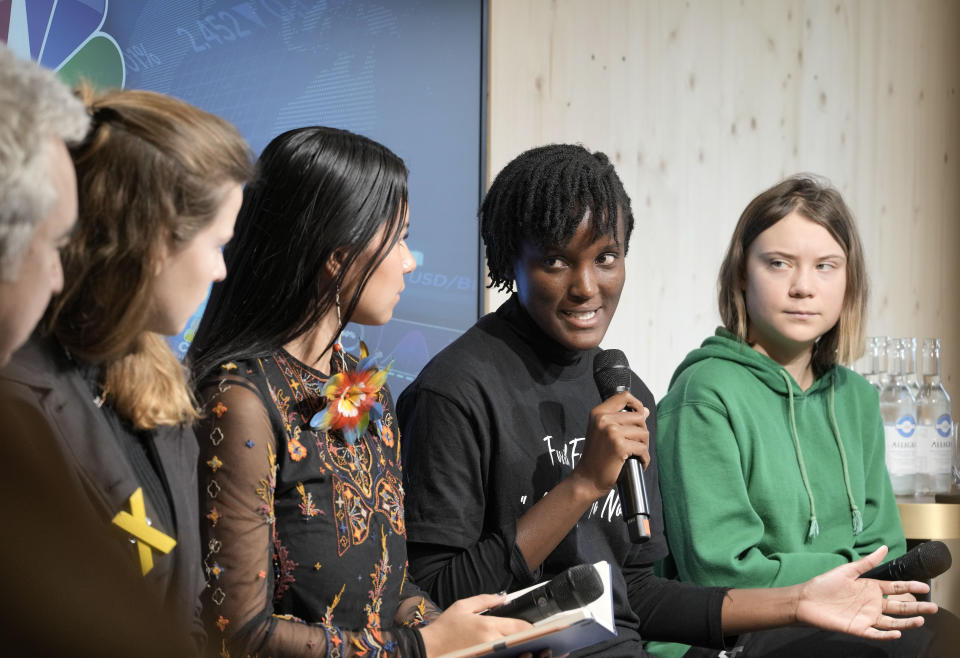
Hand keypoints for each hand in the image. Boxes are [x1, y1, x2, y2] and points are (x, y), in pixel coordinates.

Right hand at [419, 593, 530, 656]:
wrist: (429, 649)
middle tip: (530, 636)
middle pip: (521, 641)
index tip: (533, 626)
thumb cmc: (444, 629)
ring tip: (523, 647)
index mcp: (487, 626)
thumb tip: (503, 597)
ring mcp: (489, 656)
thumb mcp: (462, 606)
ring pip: (515, 654)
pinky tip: (509, 653)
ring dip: (522, 650)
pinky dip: (509, 656)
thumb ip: (485, 600)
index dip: (531, 627)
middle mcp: (491, 642)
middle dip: (529, 638)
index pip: (520, 627)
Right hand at [570, 391, 648, 499]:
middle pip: (639, 417)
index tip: (640, 415)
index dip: (637, 404)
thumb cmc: (596, 456)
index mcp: (598, 413)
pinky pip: (643, 449)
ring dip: (644, 446)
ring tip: (635, 454)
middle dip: (642, 432)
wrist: (587, 478)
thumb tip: (645, 411)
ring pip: (644, 433)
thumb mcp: (603, 432)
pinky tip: (638, 463)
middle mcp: (604, 419)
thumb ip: (622, 419)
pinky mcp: (619, 447)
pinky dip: (644, 458)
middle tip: (636, 444)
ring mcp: (611, 432)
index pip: (624, 396)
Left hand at [795, 545, 938, 639]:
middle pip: (899, 606)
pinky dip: (886, 634)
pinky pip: (875, 633)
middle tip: (933, 607)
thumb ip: (867, 562)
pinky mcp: (857, 628)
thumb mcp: (847, 570)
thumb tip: (884, 547)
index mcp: (870, 588)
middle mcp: (871, 604)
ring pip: (892, 622)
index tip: (925, 587)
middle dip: (916, 607)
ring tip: (921, 620)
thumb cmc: (824, 584)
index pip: (896, 588)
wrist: (805, 600)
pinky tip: (897, 632)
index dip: (910, 588)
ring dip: (907, 622)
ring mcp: (866, 617)